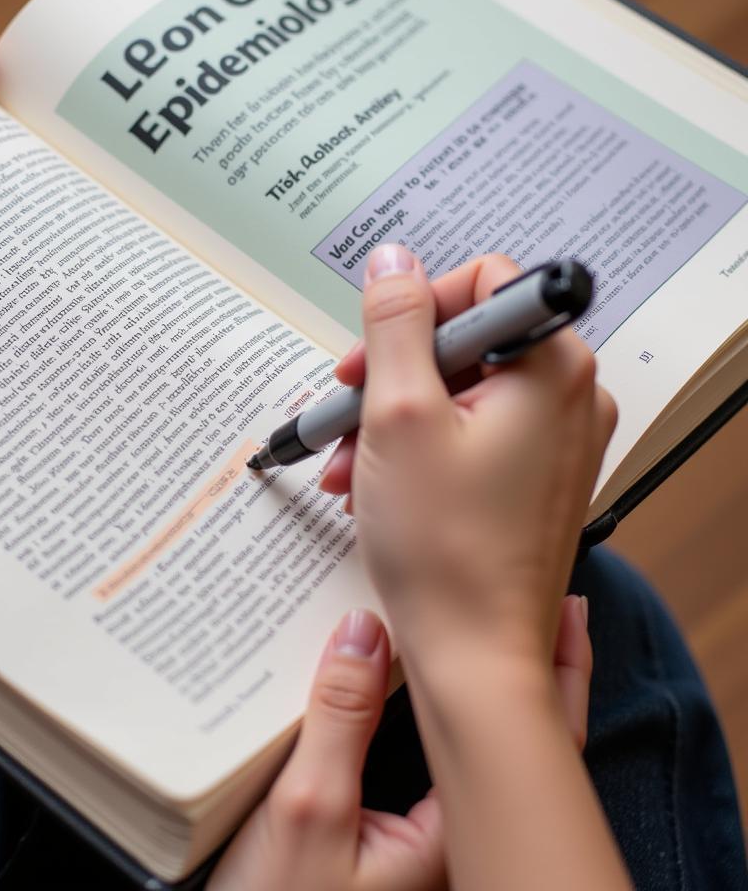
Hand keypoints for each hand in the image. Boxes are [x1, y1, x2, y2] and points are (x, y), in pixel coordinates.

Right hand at [208, 596, 592, 890]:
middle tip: (536, 600)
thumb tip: (365, 630)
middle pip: (505, 737)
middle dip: (524, 666)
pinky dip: (427, 705)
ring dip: (470, 683)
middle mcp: (449, 835)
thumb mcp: (306, 810)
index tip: (561, 611)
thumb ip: (340, 720)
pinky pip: (421, 754)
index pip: (531, 743)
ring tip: (479, 622)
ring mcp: (418, 835)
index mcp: (454, 834)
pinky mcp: (385, 830)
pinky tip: (408, 675)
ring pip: (461, 745)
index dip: (553, 671)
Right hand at [319, 247, 615, 677]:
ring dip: (394, 417)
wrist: (475, 655)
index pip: (482, 283)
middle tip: (345, 411)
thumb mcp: (399, 414)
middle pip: (465, 341)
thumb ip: (395, 323)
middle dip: (392, 375)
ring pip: (460, 391)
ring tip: (349, 464)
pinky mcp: (535, 476)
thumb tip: (393, 260)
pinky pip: (471, 434)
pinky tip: (376, 483)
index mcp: (552, 367)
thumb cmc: (444, 548)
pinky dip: (419, 448)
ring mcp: (556, 441)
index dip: (412, 311)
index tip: (367, 356)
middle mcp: (570, 396)